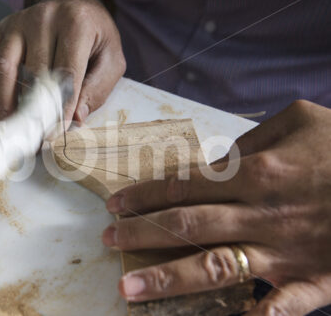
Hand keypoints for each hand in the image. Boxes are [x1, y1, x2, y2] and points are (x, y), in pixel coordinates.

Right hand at [0, 0, 125, 123]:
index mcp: (75, 23)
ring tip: (13, 123)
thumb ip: (97, 89)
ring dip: (4, 101)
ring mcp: (16, 22)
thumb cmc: (94, 37)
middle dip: (34, 110)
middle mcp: (42, 18)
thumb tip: (75, 118)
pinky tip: (1, 100)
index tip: (56, 132)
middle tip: (35, 136)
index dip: (61, 106)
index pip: (66, 72)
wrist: (72, 3)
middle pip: (33, 72)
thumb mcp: (111, 60)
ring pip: (1, 67)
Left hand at [102, 100, 330, 315]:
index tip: (115, 204)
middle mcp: (260, 214)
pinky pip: (280, 308)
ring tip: (129, 289)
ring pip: (213, 266)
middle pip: (186, 225)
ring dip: (167, 279)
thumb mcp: (299, 120)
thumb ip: (250, 140)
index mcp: (256, 172)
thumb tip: (213, 160)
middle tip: (107, 240)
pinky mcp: (313, 281)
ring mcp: (284, 252)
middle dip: (141, 234)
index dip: (144, 195)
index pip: (182, 185)